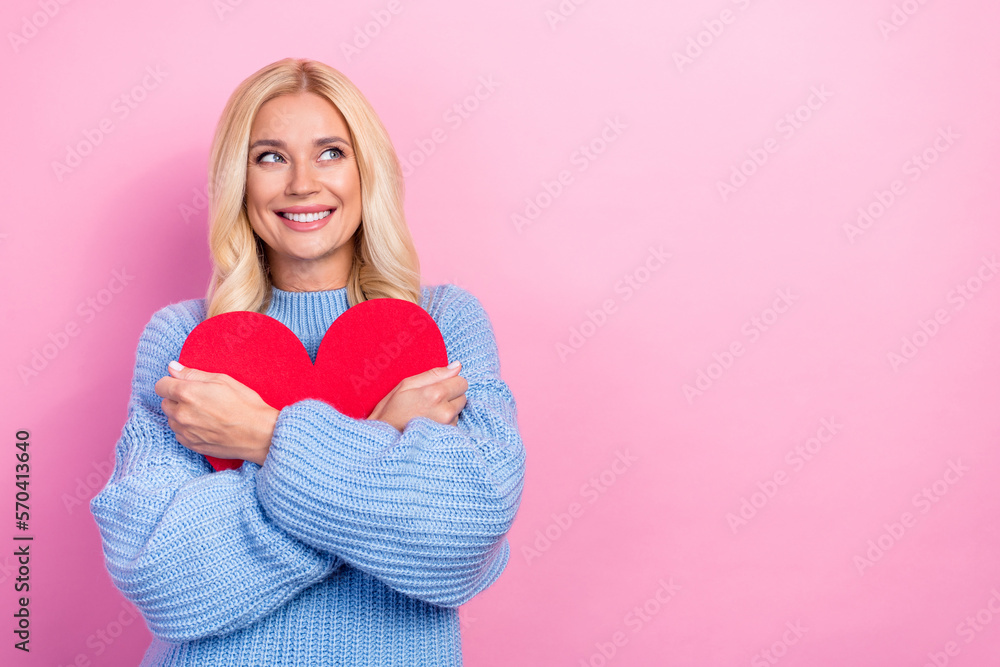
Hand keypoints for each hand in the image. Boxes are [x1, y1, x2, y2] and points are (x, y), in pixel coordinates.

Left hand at [154, 361, 279, 465]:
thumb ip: (192, 374)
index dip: (172, 382)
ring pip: (171, 419)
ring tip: (205, 413)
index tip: (184, 384)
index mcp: (187, 393)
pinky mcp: (190, 445)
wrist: (258, 434)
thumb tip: (173, 367)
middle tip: (200, 399)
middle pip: (165, 402)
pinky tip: (205, 425)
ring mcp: (185, 431)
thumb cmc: (244, 404)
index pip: (161, 385)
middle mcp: (181, 413)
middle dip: (177, 399)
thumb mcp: (222, 380)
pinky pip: (179, 433)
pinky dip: (187, 429)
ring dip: (181, 414)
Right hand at [367, 362, 467, 431]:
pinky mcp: (446, 438)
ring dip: (448, 410)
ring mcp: (447, 427)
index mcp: (435, 394)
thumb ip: (434, 374)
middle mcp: (445, 412)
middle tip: (430, 401)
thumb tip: (457, 366)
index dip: (450, 382)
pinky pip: (454, 424)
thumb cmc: (390, 411)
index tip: (437, 387)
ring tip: (427, 414)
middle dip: (451, 396)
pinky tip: (430, 423)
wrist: (382, 441)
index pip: (462, 382)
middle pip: (463, 396)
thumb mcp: (406, 385)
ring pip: (459, 411)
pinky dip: (446, 422)